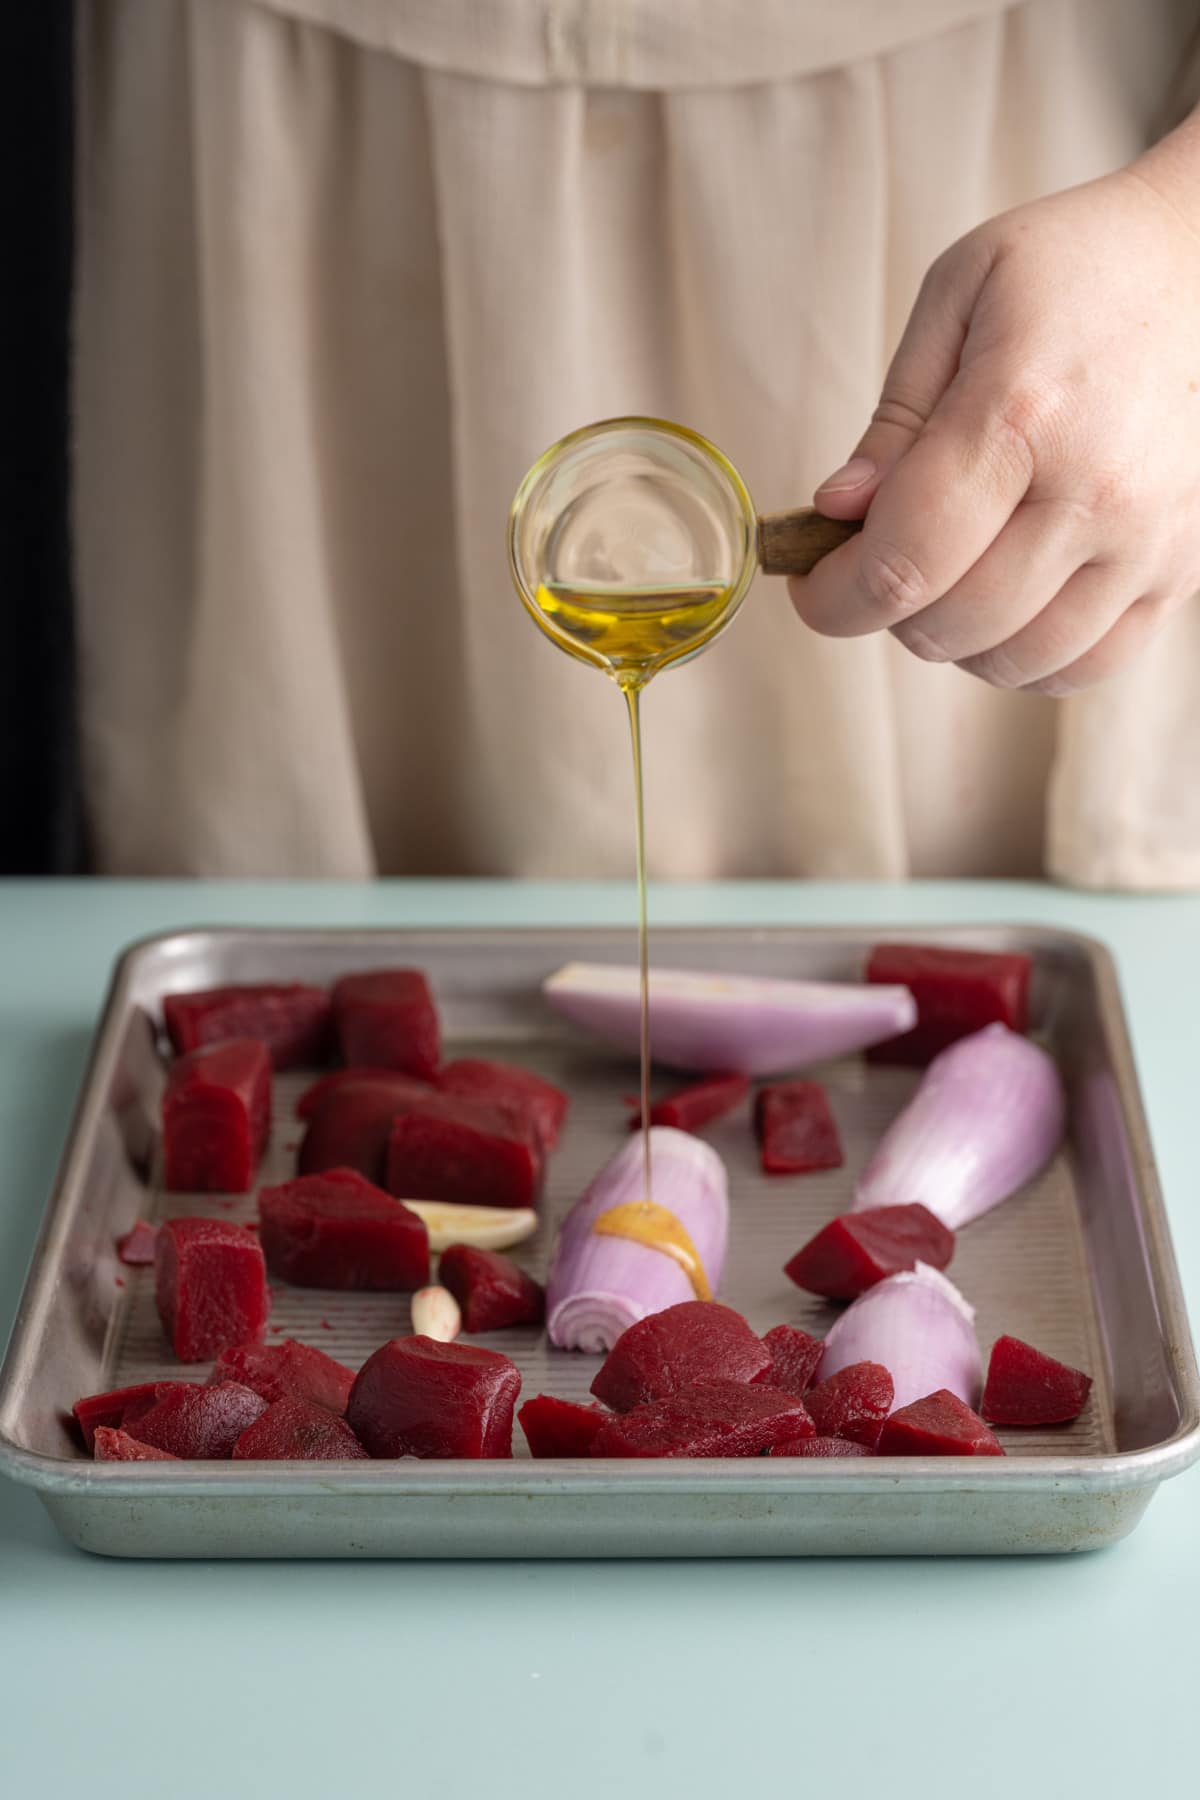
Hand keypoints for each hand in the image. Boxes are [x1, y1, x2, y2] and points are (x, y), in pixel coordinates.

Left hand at [789, 112, 1199, 694]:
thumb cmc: (1077, 269)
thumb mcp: (961, 295)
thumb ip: (894, 418)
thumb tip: (836, 513)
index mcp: (1022, 412)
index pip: (901, 564)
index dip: (833, 599)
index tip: (811, 586)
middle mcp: (1095, 490)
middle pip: (950, 625)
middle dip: (887, 611)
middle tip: (880, 561)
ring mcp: (1148, 540)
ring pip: (1014, 662)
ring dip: (955, 640)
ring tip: (948, 575)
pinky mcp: (1183, 568)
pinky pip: (1084, 665)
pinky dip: (1026, 658)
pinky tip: (1006, 605)